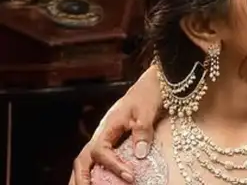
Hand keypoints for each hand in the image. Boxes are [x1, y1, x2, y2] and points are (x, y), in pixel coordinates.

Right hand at [70, 68, 162, 184]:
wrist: (153, 83)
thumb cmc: (149, 94)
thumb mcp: (147, 110)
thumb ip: (143, 131)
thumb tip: (138, 154)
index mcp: (107, 127)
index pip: (101, 151)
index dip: (113, 165)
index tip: (130, 176)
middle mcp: (102, 134)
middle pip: (83, 159)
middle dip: (82, 178)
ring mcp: (105, 138)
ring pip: (86, 161)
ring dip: (83, 177)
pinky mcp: (112, 141)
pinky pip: (98, 160)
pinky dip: (93, 173)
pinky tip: (97, 182)